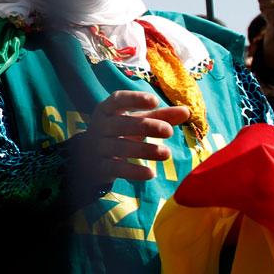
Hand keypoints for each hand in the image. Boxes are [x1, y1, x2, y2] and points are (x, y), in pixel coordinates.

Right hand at [72, 91, 187, 185]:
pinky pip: (116, 168)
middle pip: (121, 124)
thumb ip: (160, 116)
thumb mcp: (136, 121)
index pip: (118, 100)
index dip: (135, 99)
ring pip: (120, 147)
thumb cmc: (118, 132)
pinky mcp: (100, 167)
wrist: (87, 157)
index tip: (155, 101)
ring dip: (144, 150)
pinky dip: (133, 171)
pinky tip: (150, 174)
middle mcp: (100, 126)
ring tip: (166, 154)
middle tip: (168, 131)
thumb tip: (186, 111)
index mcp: (107, 110)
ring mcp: (98, 147)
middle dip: (145, 126)